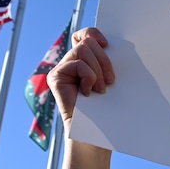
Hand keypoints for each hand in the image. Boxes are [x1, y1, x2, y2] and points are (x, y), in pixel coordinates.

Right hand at [48, 27, 115, 168]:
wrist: (95, 135)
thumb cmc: (107, 112)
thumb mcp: (111, 82)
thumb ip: (107, 64)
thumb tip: (113, 46)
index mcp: (84, 62)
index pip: (84, 35)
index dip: (94, 33)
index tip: (107, 44)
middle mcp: (71, 63)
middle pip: (87, 41)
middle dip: (104, 59)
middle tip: (111, 81)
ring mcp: (62, 69)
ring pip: (83, 50)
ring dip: (98, 70)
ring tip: (101, 90)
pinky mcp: (56, 77)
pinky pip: (77, 64)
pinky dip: (89, 76)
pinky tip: (89, 93)